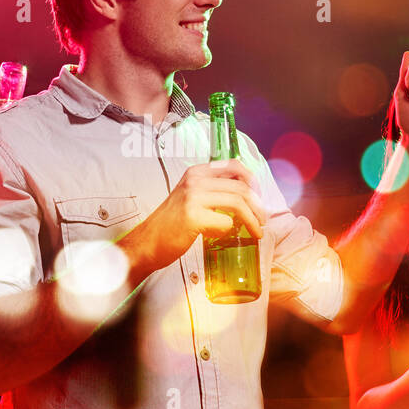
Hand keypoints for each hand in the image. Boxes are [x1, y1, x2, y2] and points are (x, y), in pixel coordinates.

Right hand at [118, 158, 268, 277]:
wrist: (147, 243)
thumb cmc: (171, 224)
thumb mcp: (190, 197)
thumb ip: (213, 191)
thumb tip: (247, 195)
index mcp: (196, 172)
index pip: (234, 166)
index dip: (253, 181)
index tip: (260, 197)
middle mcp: (195, 180)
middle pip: (241, 187)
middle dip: (258, 206)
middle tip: (262, 220)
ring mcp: (193, 197)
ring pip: (238, 202)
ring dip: (252, 219)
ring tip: (256, 232)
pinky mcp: (193, 217)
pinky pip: (225, 222)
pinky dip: (228, 231)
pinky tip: (218, 235)